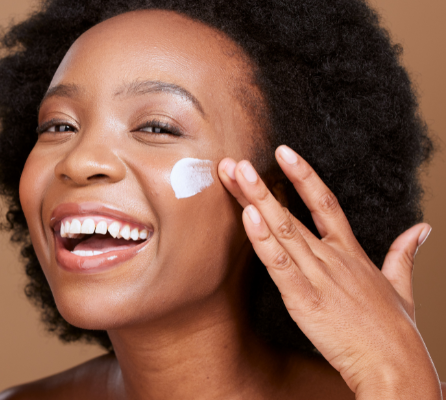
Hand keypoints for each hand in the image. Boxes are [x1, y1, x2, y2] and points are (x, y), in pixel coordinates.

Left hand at [218, 146, 441, 399]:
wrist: (395, 364)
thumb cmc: (395, 331)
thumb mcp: (402, 285)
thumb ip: (404, 253)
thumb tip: (421, 229)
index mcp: (350, 253)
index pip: (325, 202)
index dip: (303, 175)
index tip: (283, 151)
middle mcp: (331, 258)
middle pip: (291, 212)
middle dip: (259, 186)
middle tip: (236, 161)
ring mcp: (317, 276)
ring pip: (281, 231)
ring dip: (254, 201)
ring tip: (235, 176)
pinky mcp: (304, 299)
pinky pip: (279, 265)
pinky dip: (262, 240)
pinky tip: (248, 217)